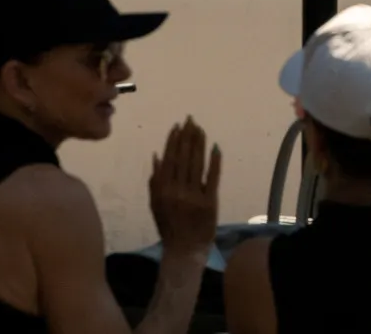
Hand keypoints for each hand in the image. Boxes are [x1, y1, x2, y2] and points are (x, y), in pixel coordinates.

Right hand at [149, 117, 220, 261]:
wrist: (184, 250)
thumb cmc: (169, 227)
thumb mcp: (155, 205)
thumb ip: (155, 181)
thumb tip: (157, 155)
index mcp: (162, 190)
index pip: (169, 160)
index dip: (173, 141)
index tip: (178, 126)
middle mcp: (177, 191)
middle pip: (183, 158)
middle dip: (187, 137)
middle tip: (191, 120)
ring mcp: (194, 196)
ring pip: (197, 164)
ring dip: (199, 144)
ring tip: (200, 129)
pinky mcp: (210, 202)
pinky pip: (213, 178)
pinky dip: (214, 162)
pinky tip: (215, 147)